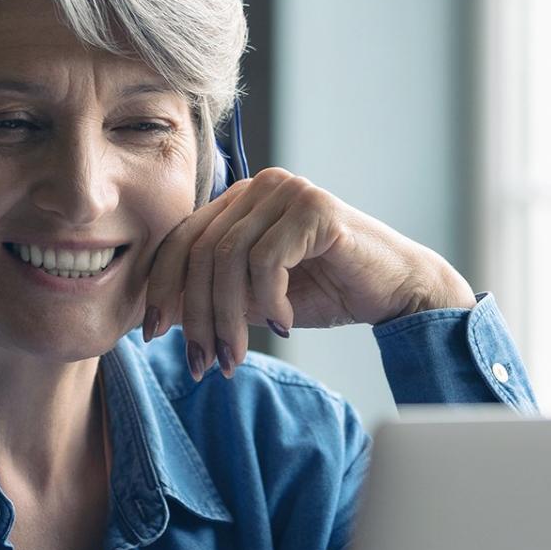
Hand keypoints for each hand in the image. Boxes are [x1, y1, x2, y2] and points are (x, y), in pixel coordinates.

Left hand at [141, 167, 475, 378]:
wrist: (397, 291)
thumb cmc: (328, 292)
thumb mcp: (256, 298)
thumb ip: (215, 295)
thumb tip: (160, 318)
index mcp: (241, 199)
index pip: (182, 238)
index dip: (163, 287)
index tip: (153, 334)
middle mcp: (260, 186)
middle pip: (202, 251)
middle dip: (196, 315)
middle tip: (202, 363)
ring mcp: (288, 192)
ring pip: (229, 258)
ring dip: (227, 318)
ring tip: (235, 357)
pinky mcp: (315, 209)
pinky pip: (267, 261)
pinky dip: (268, 302)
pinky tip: (283, 324)